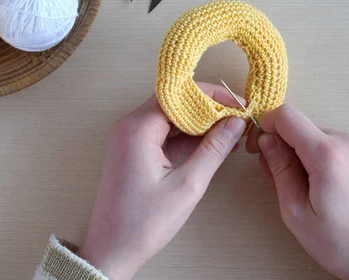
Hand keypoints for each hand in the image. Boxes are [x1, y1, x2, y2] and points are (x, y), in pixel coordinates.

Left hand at [78, 84, 245, 279]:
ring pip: (170, 118)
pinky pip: (163, 133)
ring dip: (199, 123)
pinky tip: (211, 144)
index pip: (179, 96)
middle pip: (174, 103)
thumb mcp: (187, 185)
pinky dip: (186, 136)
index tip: (238, 103)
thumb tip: (236, 123)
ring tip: (231, 130)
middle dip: (208, 108)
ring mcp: (129, 139)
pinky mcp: (132, 152)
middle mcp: (129, 127)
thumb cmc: (143, 223)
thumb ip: (214, 150)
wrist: (111, 252)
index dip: (211, 96)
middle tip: (238, 116)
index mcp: (137, 129)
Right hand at [246, 104, 348, 279]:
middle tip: (278, 180)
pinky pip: (334, 144)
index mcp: (328, 154)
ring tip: (303, 189)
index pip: (287, 116)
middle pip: (302, 126)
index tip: (258, 147)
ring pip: (317, 136)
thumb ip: (278, 169)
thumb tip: (266, 140)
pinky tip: (321, 186)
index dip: (266, 126)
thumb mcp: (295, 211)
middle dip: (283, 146)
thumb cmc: (341, 243)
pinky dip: (320, 157)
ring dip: (302, 154)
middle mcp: (348, 142)